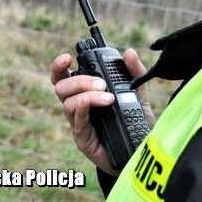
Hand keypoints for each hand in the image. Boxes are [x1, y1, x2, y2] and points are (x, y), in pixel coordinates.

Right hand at [50, 48, 154, 174]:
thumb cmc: (134, 120)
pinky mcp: (83, 138)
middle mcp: (78, 106)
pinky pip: (77, 121)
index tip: (67, 57)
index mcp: (86, 92)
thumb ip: (135, 72)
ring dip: (87, 95)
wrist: (141, 148)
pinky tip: (94, 103)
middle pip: (61, 88)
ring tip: (109, 97)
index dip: (60, 66)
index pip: (64, 77)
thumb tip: (129, 52)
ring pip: (68, 103)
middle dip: (79, 80)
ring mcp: (79, 123)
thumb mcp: (138, 92)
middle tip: (102, 83)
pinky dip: (84, 108)